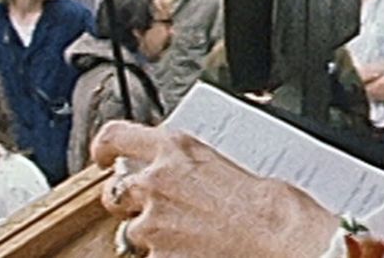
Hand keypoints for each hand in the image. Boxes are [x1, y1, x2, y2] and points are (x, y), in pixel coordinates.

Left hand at [92, 120, 339, 257]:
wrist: (281, 238)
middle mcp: (155, 183)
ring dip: (149, 235)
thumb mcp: (227, 162)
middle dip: (127, 201)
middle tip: (149, 206)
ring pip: (130, 233)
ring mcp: (153, 224)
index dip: (103, 148)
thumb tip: (188, 169)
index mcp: (174, 148)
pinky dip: (166, 257)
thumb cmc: (269, 203)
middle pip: (115, 190)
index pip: (116, 137)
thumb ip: (192, 163)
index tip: (102, 156)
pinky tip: (191, 252)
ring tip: (181, 236)